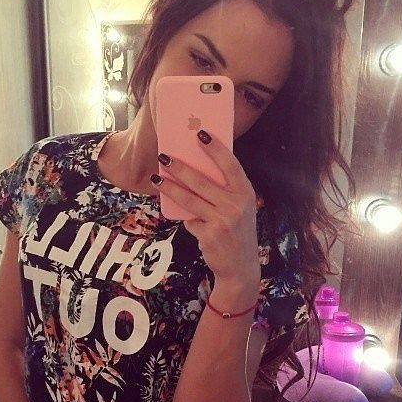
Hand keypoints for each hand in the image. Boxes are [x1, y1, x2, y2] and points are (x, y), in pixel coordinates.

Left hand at [152, 130, 260, 288]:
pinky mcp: (209, 234)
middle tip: (164, 156)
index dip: (215, 149)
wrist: (240, 266)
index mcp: (245, 193)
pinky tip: (184, 217)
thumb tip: (193, 172)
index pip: (230, 165)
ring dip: (169, 187)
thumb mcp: (239, 209)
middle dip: (179, 167)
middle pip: (201, 181)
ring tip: (156, 178)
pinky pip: (190, 220)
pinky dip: (186, 218)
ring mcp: (222, 220)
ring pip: (189, 199)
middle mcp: (236, 205)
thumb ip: (224, 192)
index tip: (200, 134)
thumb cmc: (237, 232)